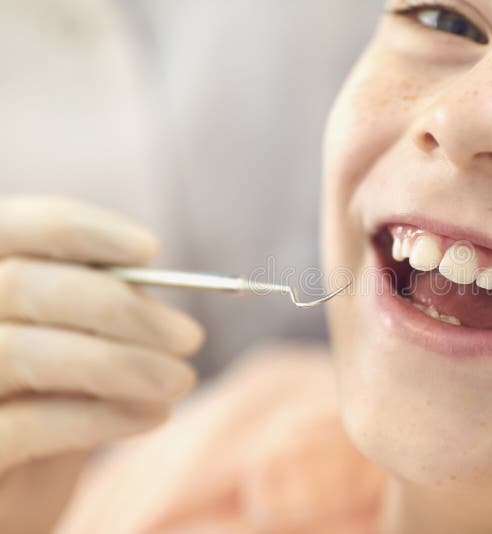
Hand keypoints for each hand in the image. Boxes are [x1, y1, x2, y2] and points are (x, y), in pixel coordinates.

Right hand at [0, 196, 203, 532]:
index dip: (80, 230)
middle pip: (24, 285)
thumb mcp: (74, 346)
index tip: (151, 249)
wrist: (14, 497)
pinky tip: (153, 416)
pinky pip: (29, 424)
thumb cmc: (47, 406)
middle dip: (121, 308)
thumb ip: (97, 309)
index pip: (12, 227)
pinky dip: (101, 416)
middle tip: (189, 337)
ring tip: (180, 381)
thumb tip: (149, 285)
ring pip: (24, 351)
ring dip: (122, 363)